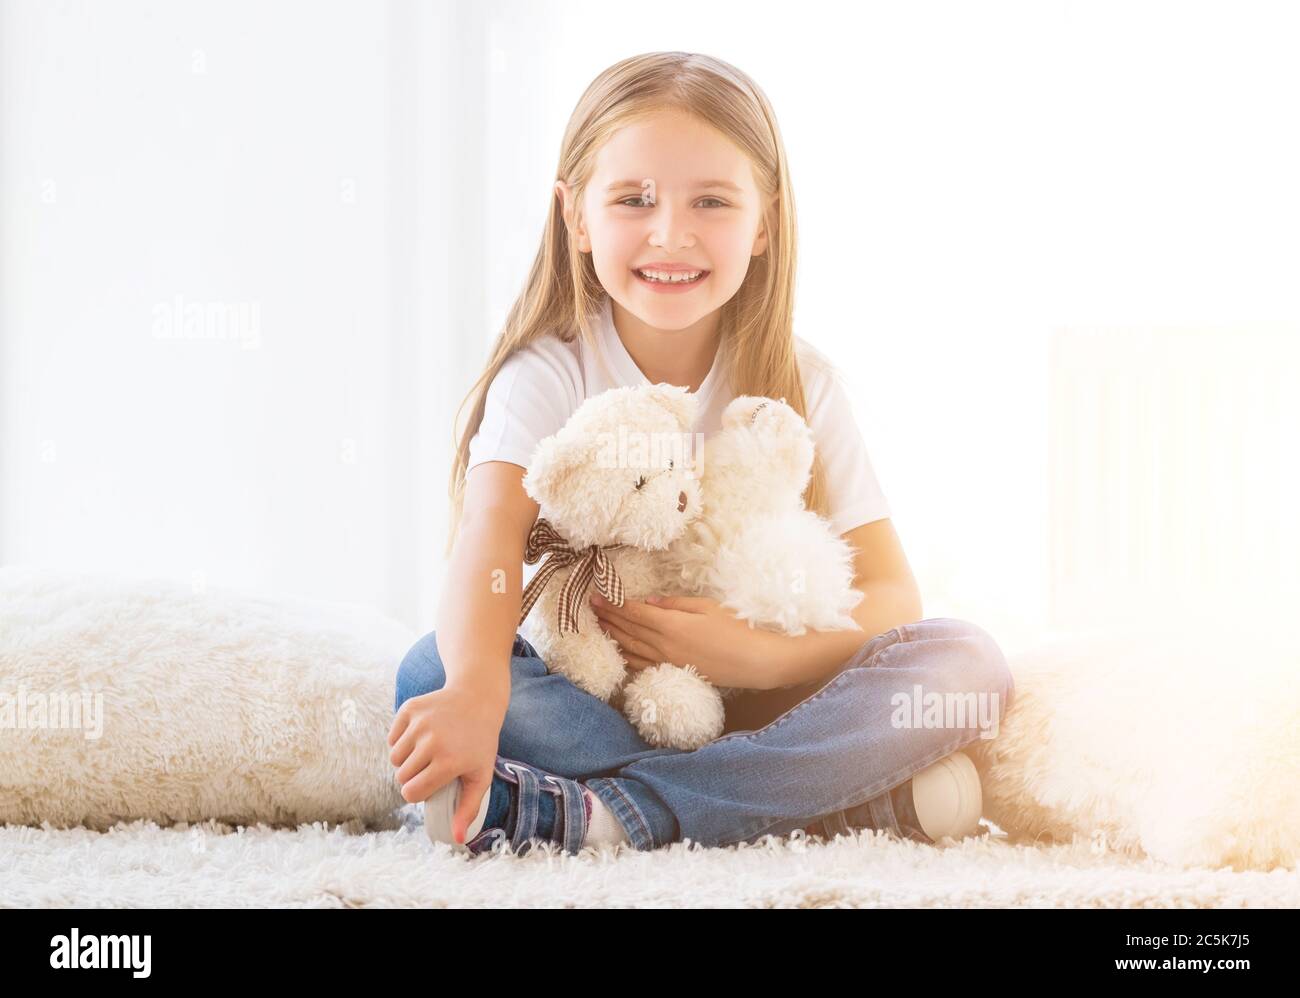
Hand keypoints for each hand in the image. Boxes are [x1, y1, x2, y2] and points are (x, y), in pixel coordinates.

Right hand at [387, 684, 505, 844]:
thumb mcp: (480, 775)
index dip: (418, 793)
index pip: (411, 792)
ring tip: (426, 750)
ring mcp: (420, 723)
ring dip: (406, 759)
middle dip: (413, 776)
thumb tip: (456, 839)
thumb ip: (467, 808)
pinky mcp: (409, 709)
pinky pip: (391, 737)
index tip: (429, 785)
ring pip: (394, 758)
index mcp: (448, 762)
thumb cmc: (479, 742)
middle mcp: (432, 742)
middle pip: (401, 776)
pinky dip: (401, 740)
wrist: (477, 698)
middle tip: (431, 765)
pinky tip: (421, 734)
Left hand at [588, 592, 776, 689]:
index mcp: (670, 625)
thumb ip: (674, 604)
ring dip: (613, 636)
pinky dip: (627, 657)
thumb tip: (649, 601)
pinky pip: (642, 665)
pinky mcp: (674, 672)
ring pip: (630, 648)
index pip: (632, 612)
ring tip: (599, 625)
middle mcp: (662, 645)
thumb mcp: (706, 607)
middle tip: (590, 606)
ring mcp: (667, 662)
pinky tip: (620, 651)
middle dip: (607, 617)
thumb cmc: (735, 629)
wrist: (754, 662)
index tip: (596, 594)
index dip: (612, 603)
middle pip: (627, 630)